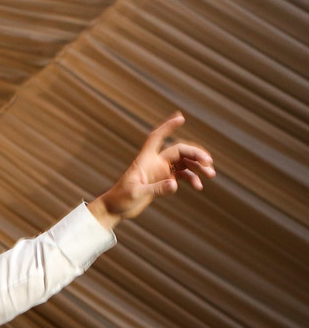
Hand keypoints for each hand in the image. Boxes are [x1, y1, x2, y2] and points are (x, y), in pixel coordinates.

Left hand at [90, 113, 214, 229]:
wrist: (115, 209)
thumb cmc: (121, 199)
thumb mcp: (137, 194)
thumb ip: (156, 189)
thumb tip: (175, 184)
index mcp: (145, 160)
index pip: (156, 137)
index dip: (167, 127)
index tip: (180, 118)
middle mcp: (155, 162)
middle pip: (180, 151)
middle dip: (196, 154)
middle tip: (209, 163)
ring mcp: (161, 171)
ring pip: (185, 162)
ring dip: (199, 167)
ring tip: (211, 175)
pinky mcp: (164, 181)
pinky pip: (183, 175)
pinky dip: (192, 178)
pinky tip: (199, 186)